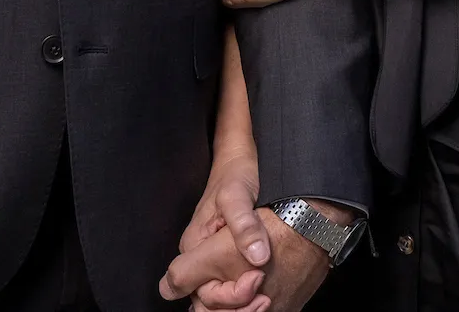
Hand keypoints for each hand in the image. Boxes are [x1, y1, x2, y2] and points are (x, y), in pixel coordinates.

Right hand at [167, 154, 270, 308]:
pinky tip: (267, 295)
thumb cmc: (236, 174)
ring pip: (219, 304)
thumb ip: (244, 225)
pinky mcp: (230, 263)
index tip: (255, 280)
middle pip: (206, 303)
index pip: (190, 285)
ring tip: (268, 298)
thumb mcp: (238, 194)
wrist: (241, 161)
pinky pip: (231, 294)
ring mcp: (215, 263)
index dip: (222, 296)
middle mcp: (201, 259)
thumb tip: (257, 256)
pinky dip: (247, 302)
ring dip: (243, 308)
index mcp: (194, 245)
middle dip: (236, 307)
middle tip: (265, 297)